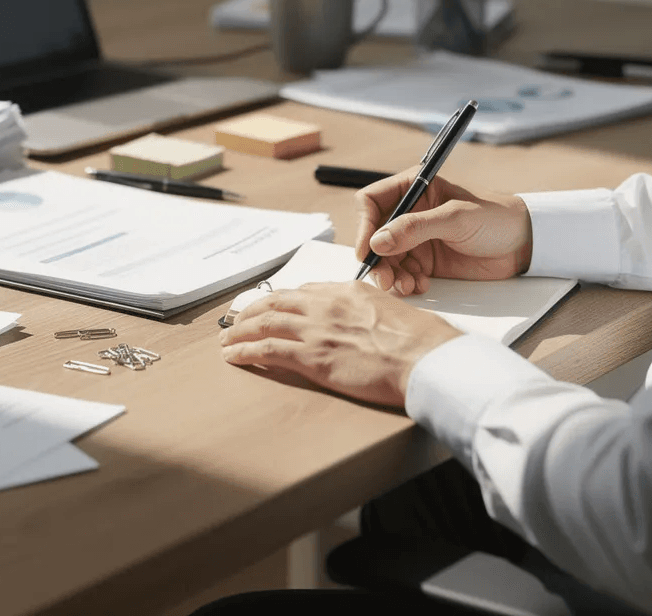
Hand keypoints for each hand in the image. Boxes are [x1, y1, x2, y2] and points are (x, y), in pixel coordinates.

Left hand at [220, 281, 461, 408]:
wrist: (425, 359)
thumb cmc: (422, 342)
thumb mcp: (395, 311)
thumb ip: (371, 312)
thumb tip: (367, 323)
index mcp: (347, 291)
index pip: (304, 291)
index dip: (282, 301)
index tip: (272, 308)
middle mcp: (326, 305)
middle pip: (276, 302)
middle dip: (252, 312)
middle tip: (238, 320)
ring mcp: (316, 330)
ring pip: (264, 323)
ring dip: (239, 331)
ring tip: (226, 339)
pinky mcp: (310, 357)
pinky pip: (265, 351)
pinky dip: (244, 352)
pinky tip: (232, 356)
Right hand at [355, 167, 532, 294]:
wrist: (525, 244)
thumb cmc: (496, 218)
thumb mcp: (456, 218)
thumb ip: (416, 228)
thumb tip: (378, 242)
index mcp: (413, 188)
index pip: (372, 202)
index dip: (365, 225)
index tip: (368, 249)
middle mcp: (409, 213)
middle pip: (374, 236)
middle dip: (377, 259)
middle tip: (386, 278)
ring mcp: (416, 239)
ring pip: (386, 259)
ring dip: (391, 275)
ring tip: (408, 286)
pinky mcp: (425, 262)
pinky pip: (402, 274)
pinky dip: (406, 283)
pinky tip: (421, 286)